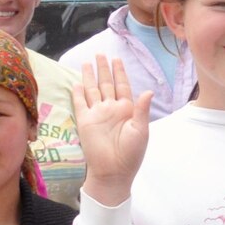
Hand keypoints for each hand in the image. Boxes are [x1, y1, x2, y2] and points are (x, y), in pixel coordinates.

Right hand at [73, 56, 153, 203]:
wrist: (113, 170)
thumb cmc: (131, 153)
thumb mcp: (140, 130)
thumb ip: (142, 110)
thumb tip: (148, 91)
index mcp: (127, 110)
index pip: (122, 86)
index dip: (120, 72)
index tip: (117, 59)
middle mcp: (111, 108)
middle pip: (106, 83)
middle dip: (103, 69)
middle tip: (100, 54)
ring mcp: (97, 114)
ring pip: (92, 90)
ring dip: (89, 76)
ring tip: (86, 62)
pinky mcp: (85, 121)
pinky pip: (80, 103)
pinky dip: (78, 93)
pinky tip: (76, 82)